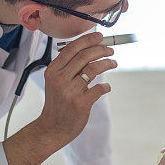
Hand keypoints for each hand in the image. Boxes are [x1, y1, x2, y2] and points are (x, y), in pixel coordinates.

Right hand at [36, 31, 115, 148]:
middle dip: (101, 50)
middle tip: (110, 50)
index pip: (71, 48)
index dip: (88, 40)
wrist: (52, 128)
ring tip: (113, 62)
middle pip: (84, 56)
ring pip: (93, 69)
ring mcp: (70, 91)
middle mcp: (60, 79)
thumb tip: (87, 49)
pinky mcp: (81, 103)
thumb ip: (67, 66)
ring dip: (107, 63)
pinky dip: (106, 86)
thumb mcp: (54, 81)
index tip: (99, 36)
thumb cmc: (57, 103)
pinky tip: (106, 87)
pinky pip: (99, 88)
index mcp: (53, 70)